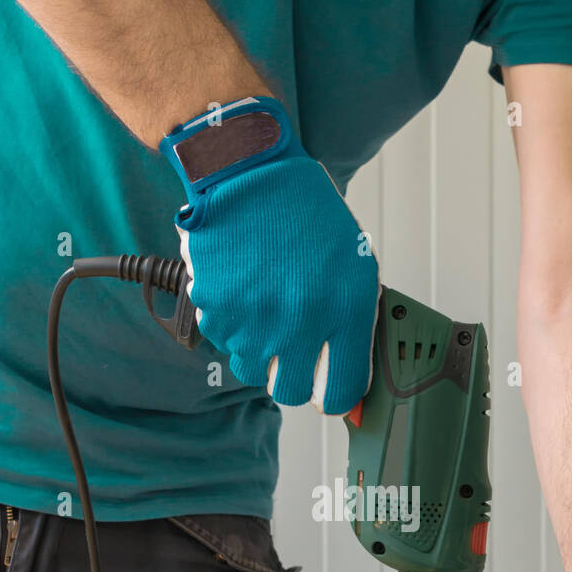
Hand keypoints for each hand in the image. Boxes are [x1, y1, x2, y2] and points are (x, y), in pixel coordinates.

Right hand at [161, 96, 379, 411]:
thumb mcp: (355, 266)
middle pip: (292, 392)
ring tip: (267, 312)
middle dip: (295, 379)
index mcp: (345, 309)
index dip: (337, 397)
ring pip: (255, 371)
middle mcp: (300, 321)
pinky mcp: (216, 310)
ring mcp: (254, 319)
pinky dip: (233, 326)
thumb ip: (355, 326)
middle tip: (295, 353)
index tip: (331, 390)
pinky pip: (224, 341)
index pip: (341, 391)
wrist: (250, 173)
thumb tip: (348, 382)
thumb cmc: (308, 216)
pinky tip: (243, 292)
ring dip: (261, 352)